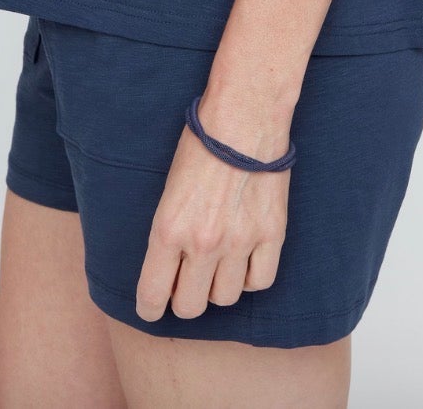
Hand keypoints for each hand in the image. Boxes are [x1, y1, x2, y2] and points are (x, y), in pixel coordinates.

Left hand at [135, 93, 292, 321]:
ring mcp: (240, 241)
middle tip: (187, 281)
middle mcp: (203, 242)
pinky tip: (244, 258)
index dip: (150, 307)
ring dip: (218, 286)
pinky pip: (260, 282)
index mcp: (168, 228)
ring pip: (225, 298)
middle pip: (190, 307)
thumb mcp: (168, 190)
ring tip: (218, 263)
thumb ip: (168, 233)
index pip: (152, 296)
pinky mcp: (272, 234)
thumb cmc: (201, 143)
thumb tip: (169, 270)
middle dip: (184, 298)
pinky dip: (251, 277)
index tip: (153, 304)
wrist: (243, 115)